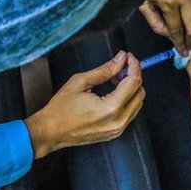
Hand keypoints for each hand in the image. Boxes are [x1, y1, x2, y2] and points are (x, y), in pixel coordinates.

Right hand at [24, 51, 144, 158]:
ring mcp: (117, 130)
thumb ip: (104, 70)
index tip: (128, 56)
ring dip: (131, 88)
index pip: (133, 82)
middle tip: (120, 66)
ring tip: (115, 78)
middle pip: (140, 92)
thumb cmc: (60, 109)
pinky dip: (127, 99)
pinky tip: (114, 91)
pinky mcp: (114, 133)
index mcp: (111, 108)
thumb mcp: (80, 82)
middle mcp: (118, 121)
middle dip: (133, 75)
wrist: (50, 132)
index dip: (133, 65)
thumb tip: (121, 59)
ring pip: (137, 103)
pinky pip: (130, 113)